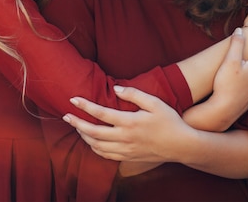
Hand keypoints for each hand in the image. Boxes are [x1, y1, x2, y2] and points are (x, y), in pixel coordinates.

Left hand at [63, 87, 192, 162]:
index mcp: (130, 122)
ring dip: (84, 136)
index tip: (73, 99)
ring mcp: (126, 150)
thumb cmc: (169, 121)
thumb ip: (134, 94)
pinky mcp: (128, 158)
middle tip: (66, 116)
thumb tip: (115, 89)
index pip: (101, 114)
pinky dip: (94, 148)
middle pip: (93, 132)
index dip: (84, 106)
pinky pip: (105, 155)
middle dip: (77, 123)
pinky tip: (91, 141)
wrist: (182, 146)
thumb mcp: (155, 103)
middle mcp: (125, 138)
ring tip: (77, 126)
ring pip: (97, 146)